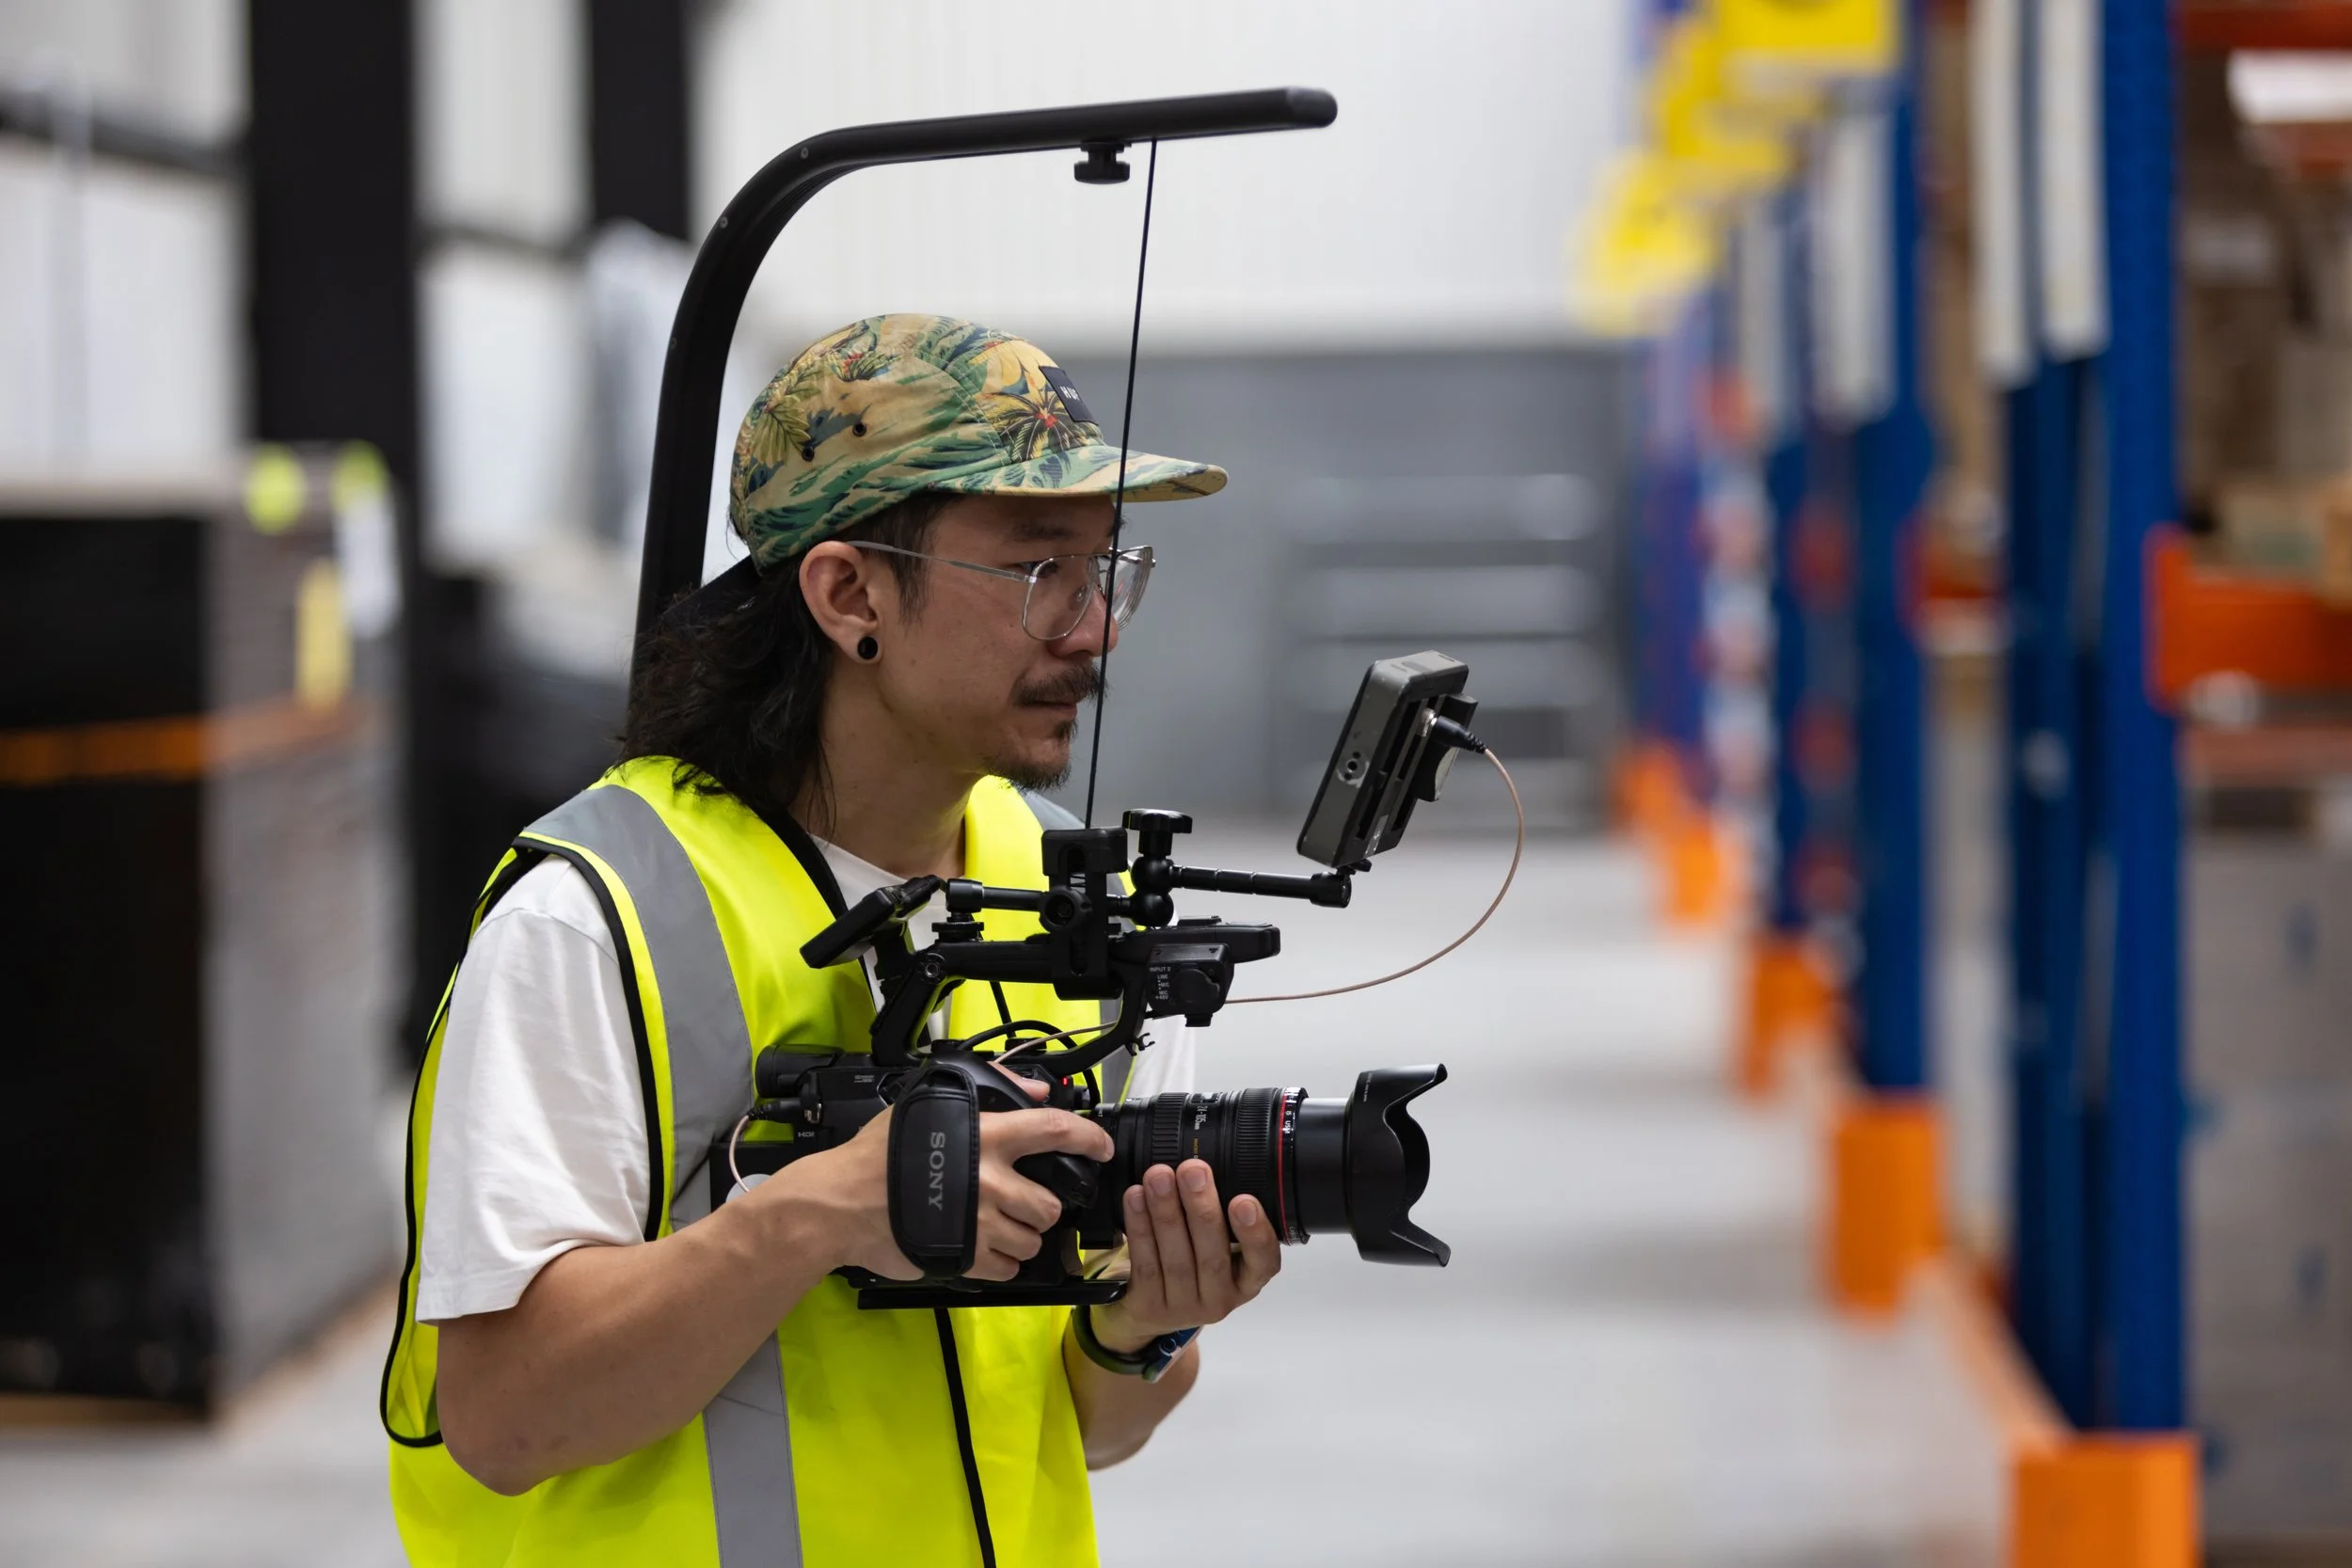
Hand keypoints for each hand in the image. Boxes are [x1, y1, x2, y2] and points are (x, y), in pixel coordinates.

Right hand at [762, 1077, 1111, 1281]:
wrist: (838, 1203)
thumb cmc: (877, 1153)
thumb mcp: (927, 1104)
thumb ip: (989, 1090)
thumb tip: (1037, 1090)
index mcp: (987, 1137)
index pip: (1056, 1132)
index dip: (1089, 1139)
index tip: (1100, 1148)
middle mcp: (990, 1181)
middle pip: (1050, 1203)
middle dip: (1043, 1203)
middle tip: (1020, 1199)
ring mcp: (980, 1223)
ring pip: (1033, 1239)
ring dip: (1023, 1235)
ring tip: (998, 1225)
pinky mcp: (965, 1258)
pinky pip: (1008, 1268)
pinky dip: (1002, 1262)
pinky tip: (984, 1248)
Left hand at [1089, 1160, 1280, 1352]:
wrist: (1149, 1310)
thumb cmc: (1191, 1265)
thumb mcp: (1217, 1249)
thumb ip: (1221, 1218)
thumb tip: (1206, 1166)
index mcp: (1246, 1280)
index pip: (1263, 1261)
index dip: (1256, 1232)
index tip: (1244, 1200)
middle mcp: (1220, 1299)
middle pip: (1213, 1255)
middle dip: (1201, 1208)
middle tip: (1192, 1170)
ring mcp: (1184, 1307)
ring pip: (1176, 1258)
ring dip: (1166, 1212)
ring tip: (1158, 1176)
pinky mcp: (1150, 1306)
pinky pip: (1145, 1263)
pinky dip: (1139, 1227)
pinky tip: (1135, 1198)